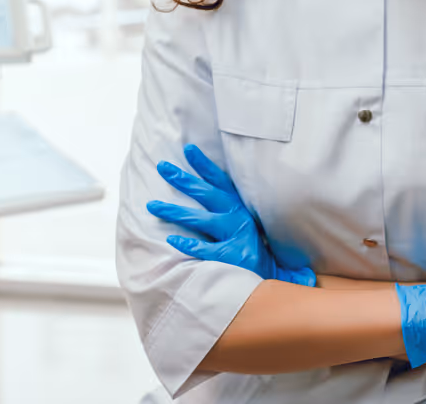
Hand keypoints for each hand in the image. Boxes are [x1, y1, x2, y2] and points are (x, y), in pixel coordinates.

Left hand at [147, 144, 315, 286]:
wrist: (273, 277)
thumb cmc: (251, 247)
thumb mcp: (244, 221)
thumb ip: (226, 207)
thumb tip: (201, 189)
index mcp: (240, 207)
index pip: (220, 181)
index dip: (204, 164)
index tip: (188, 149)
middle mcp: (238, 218)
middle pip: (207, 194)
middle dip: (183, 179)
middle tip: (162, 167)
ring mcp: (236, 236)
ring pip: (201, 220)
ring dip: (175, 211)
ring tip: (153, 205)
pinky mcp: (232, 257)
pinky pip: (205, 249)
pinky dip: (189, 245)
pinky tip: (172, 240)